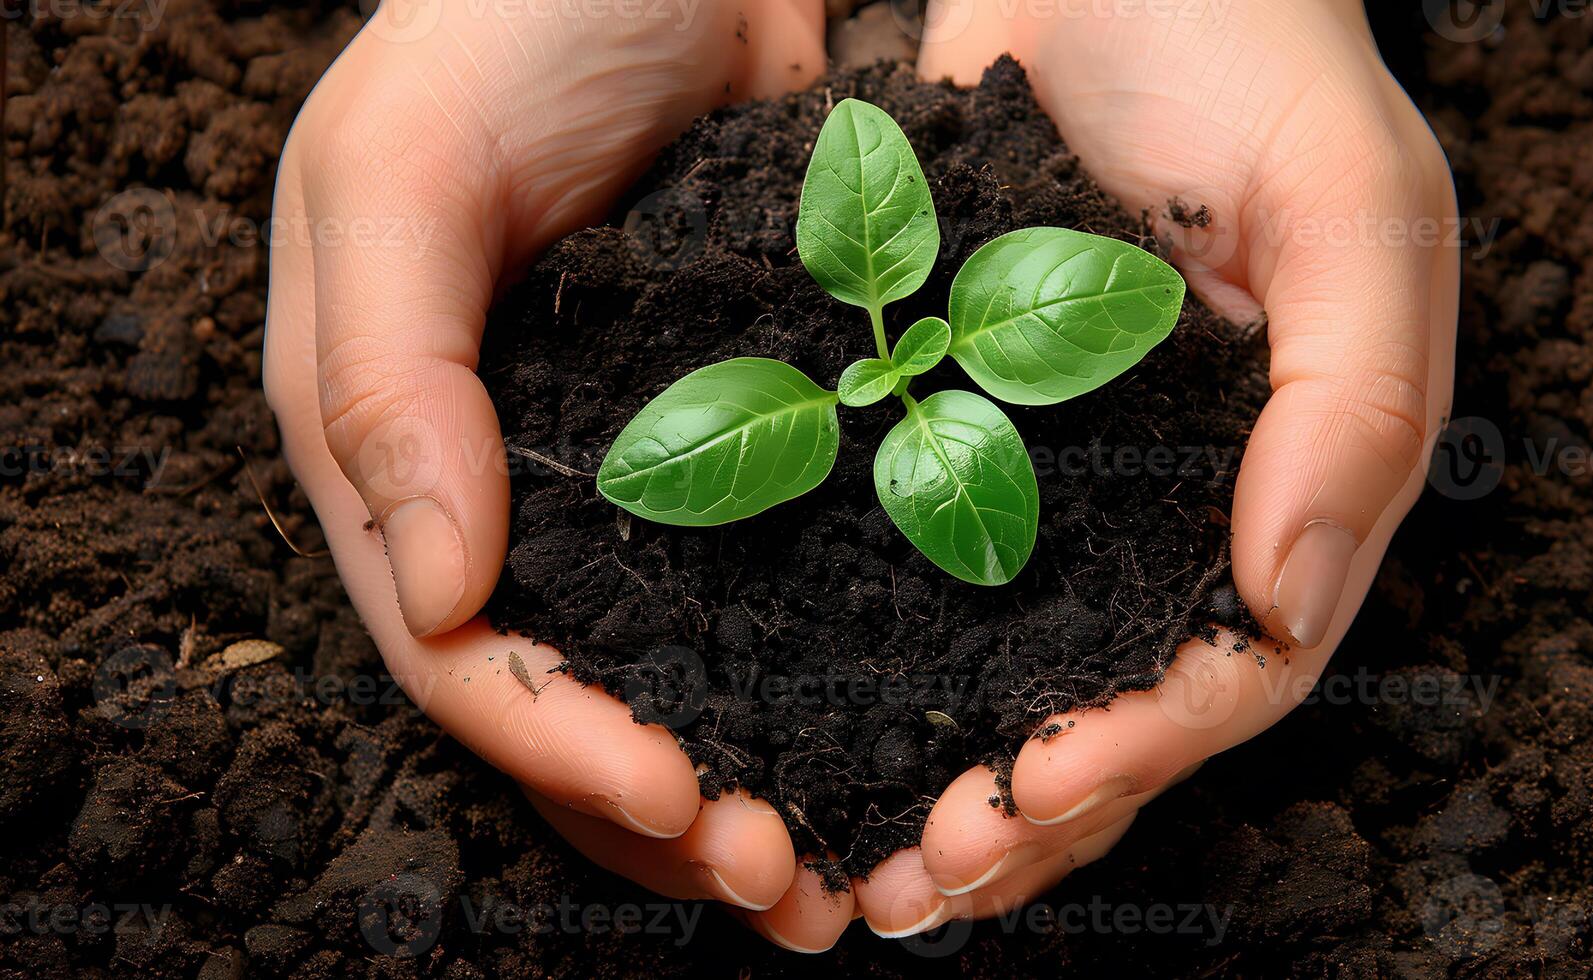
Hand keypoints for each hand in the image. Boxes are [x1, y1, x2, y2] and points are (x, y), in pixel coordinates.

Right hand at [262, 0, 856, 951]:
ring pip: (676, 663)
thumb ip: (386, 374)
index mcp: (395, 444)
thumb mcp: (399, 169)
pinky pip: (772, 575)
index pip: (456, 650)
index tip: (680, 802)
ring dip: (752, 769)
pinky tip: (895, 723)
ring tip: (847, 859)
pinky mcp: (745, 429)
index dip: (557, 744)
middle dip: (665, 811)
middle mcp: (511, 481)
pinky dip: (816, 665)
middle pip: (569, 694)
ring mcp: (634, 466)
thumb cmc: (505, 19)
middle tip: (790, 884)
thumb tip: (434, 598)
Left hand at [853, 0, 1457, 933]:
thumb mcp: (1353, 204)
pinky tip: (798, 715)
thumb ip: (1354, 403)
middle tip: (910, 884)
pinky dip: (875, 660)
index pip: (1230, 672)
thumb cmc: (1255, 54)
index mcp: (1290, 482)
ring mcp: (1062, 477)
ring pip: (1012, 668)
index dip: (1135, 753)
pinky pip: (922, 568)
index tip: (1023, 798)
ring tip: (853, 864)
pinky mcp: (960, 428)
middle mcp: (1176, 507)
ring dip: (940, 775)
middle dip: (1024, 813)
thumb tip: (1283, 605)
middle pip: (1114, 707)